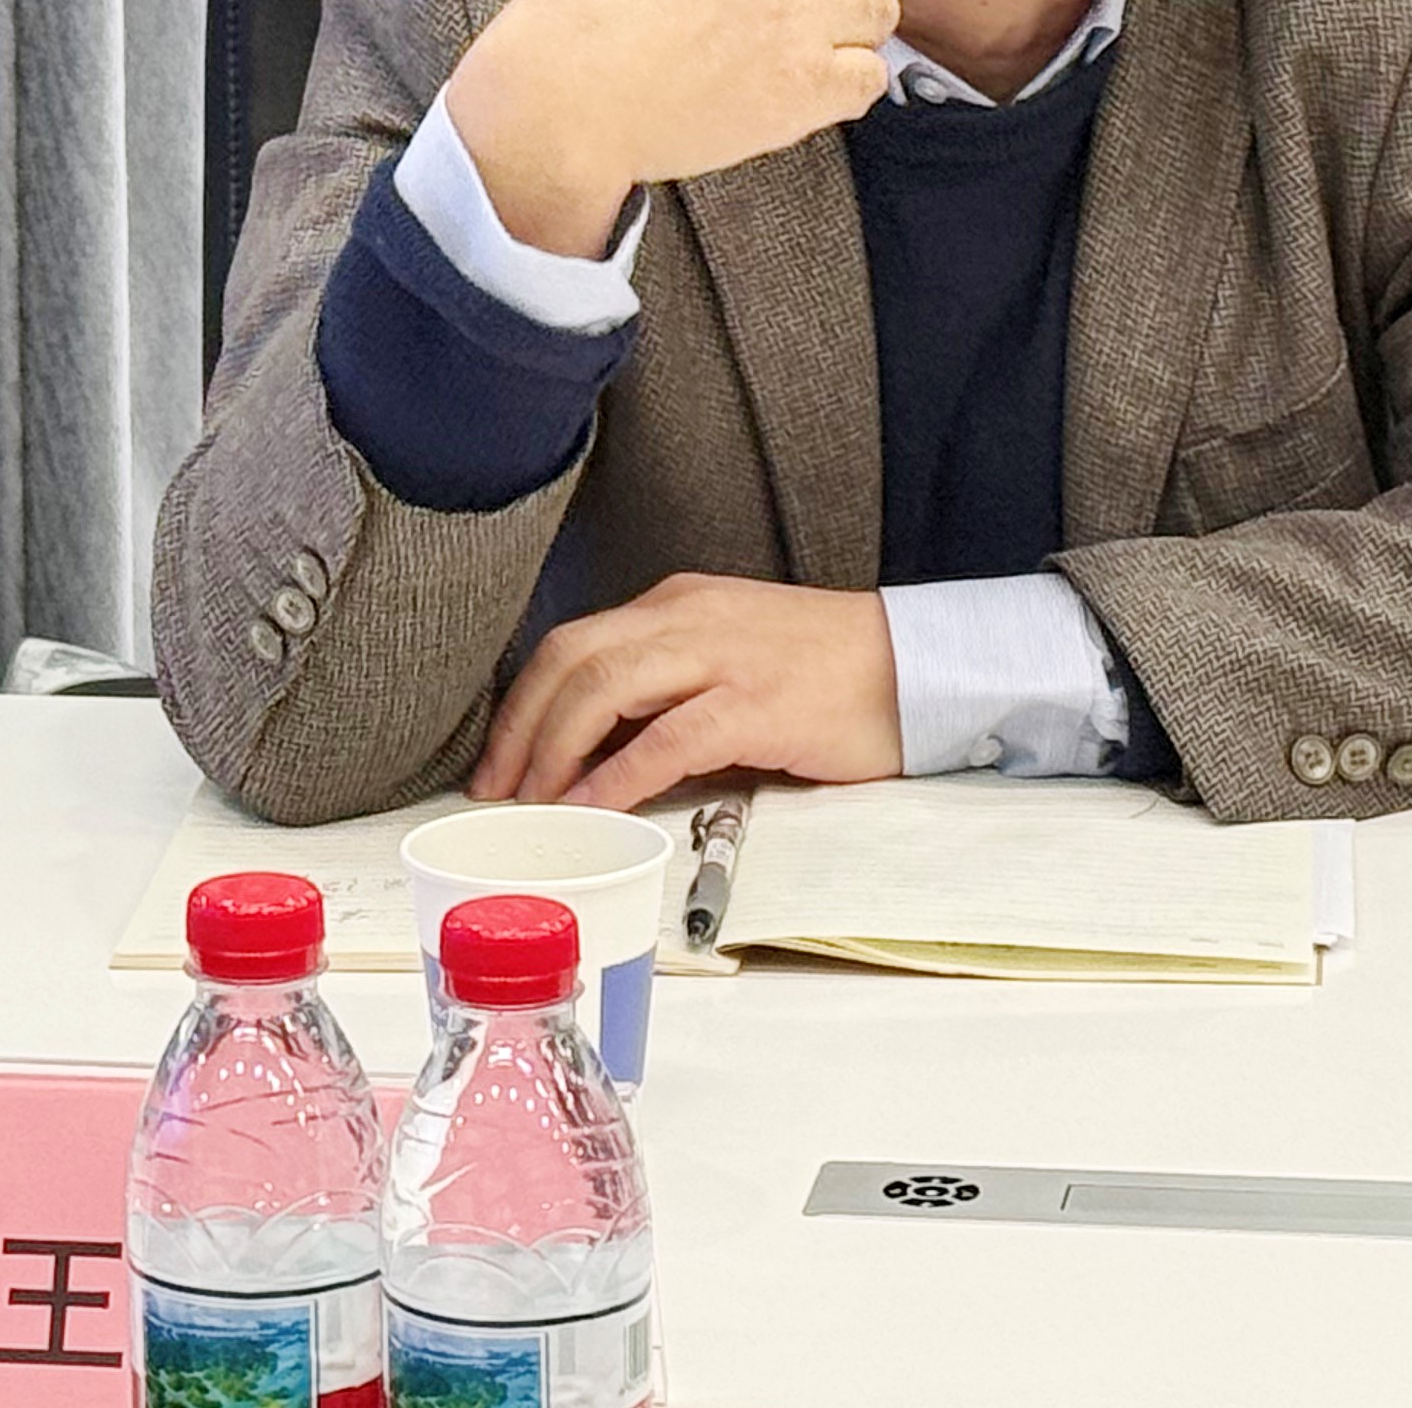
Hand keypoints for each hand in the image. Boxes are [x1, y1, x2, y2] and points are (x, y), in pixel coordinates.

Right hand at [440, 0, 900, 257]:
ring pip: (877, 8)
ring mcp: (800, 14)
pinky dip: (848, 84)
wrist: (563, 97)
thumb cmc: (575, 8)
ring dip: (848, 27)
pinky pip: (871, 75)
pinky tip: (813, 91)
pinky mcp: (809, 85)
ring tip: (807, 50)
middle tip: (792, 9)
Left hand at [468, 572, 901, 812]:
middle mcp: (687, 616)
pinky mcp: (755, 704)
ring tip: (532, 804)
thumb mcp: (729, 657)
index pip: (572, 641)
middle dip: (520, 728)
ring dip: (553, 751)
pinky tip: (592, 808)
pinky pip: (664, 739)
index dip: (522, 702)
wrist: (916, 667)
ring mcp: (720, 656)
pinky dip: (615, 776)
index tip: (499, 757)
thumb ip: (666, 687)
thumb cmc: (825, 672)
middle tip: (495, 789)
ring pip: (602, 688)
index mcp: (676, 603)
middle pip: (570, 659)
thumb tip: (595, 750)